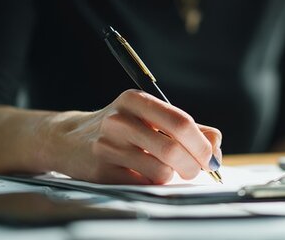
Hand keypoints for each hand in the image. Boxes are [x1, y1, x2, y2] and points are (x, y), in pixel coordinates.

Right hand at [46, 89, 221, 184]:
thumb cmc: (121, 128)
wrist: (69, 140)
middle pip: (173, 148)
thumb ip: (187, 128)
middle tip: (197, 170)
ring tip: (164, 169)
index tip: (211, 156)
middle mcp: (120, 120)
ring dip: (171, 175)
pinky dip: (151, 182)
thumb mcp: (150, 117)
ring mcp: (108, 146)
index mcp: (136, 100)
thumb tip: (215, 145)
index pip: (180, 122)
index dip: (201, 143)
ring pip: (160, 170)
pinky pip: (142, 184)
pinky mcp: (100, 171)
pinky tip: (143, 173)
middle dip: (193, 164)